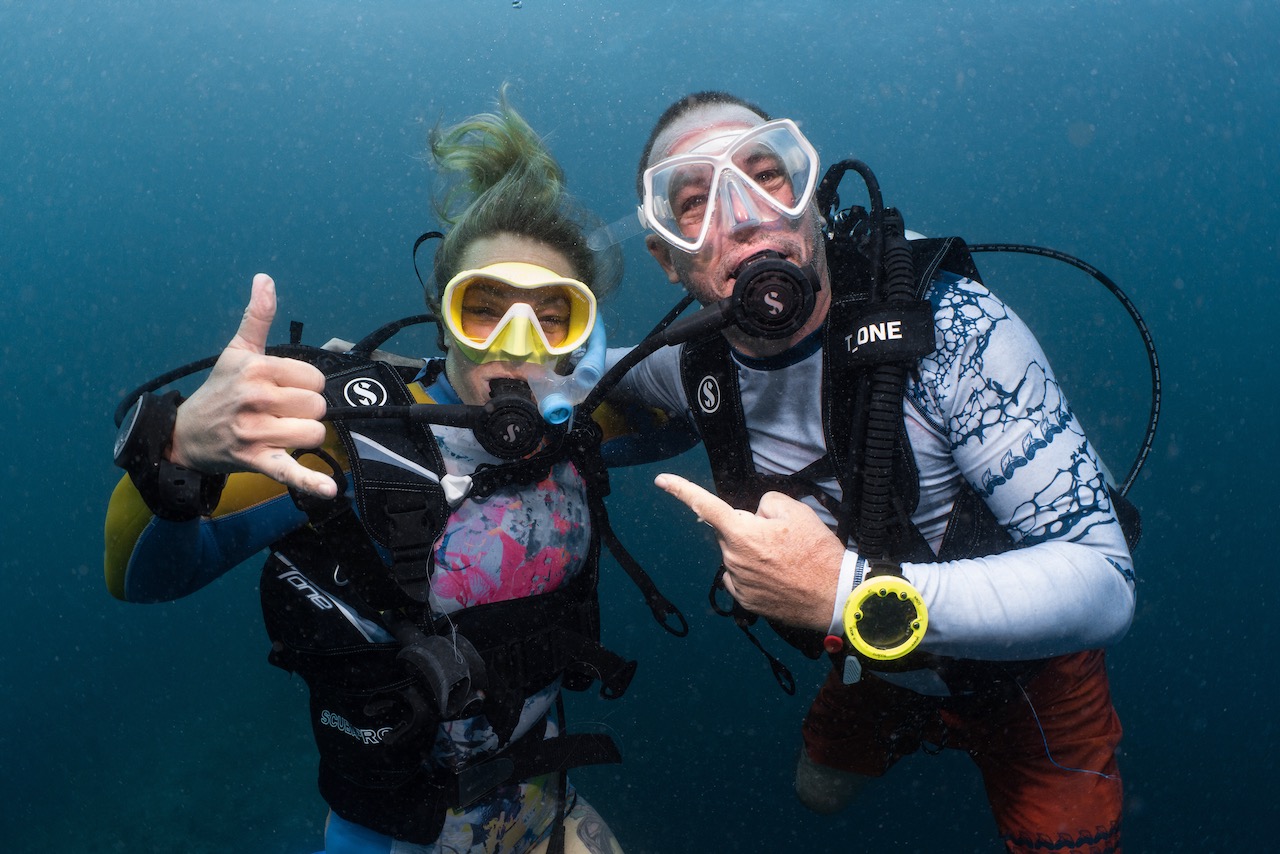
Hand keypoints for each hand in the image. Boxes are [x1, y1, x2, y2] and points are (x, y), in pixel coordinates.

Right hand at [170, 273, 336, 497]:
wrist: (185, 434)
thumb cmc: (219, 391)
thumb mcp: (237, 351)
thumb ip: (257, 316)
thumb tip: (265, 278)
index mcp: (256, 369)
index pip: (314, 378)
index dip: (305, 386)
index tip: (284, 390)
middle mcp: (255, 398)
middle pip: (317, 406)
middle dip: (305, 412)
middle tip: (279, 414)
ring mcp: (254, 432)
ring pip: (313, 435)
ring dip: (304, 438)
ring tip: (280, 433)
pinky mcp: (255, 461)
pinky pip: (291, 472)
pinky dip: (310, 482)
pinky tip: (330, 490)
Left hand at [654, 473, 844, 629]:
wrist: (834, 595)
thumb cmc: (817, 552)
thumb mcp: (796, 511)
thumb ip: (766, 504)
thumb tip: (755, 516)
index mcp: (741, 533)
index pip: (704, 505)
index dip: (681, 490)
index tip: (661, 480)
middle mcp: (732, 558)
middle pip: (730, 533)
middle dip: (748, 530)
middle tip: (782, 539)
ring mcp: (738, 582)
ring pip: (737, 555)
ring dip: (754, 553)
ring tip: (786, 560)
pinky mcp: (746, 601)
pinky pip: (741, 577)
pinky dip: (755, 573)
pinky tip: (779, 577)